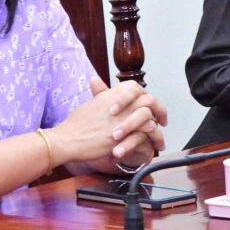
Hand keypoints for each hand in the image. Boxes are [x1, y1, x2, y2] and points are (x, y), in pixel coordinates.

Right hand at [46, 79, 165, 165]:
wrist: (67, 139)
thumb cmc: (75, 125)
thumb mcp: (91, 104)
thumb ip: (101, 96)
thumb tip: (100, 85)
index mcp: (112, 93)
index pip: (137, 89)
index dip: (146, 98)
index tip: (150, 107)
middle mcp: (121, 101)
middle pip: (149, 100)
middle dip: (159, 110)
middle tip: (163, 121)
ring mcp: (123, 116)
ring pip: (150, 115)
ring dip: (157, 127)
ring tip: (160, 138)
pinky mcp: (124, 132)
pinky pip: (145, 130)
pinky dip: (152, 137)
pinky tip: (153, 145)